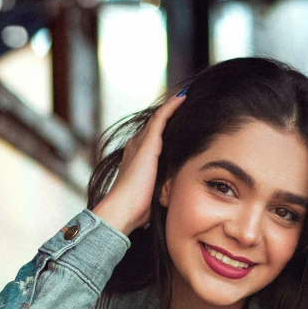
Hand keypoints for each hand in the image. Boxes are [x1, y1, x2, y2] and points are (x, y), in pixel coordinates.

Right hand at [93, 92, 186, 235]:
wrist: (123, 209)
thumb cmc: (136, 211)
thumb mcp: (152, 197)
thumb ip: (160, 190)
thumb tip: (173, 195)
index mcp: (134, 161)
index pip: (149, 142)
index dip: (160, 132)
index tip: (173, 126)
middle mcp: (135, 149)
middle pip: (152, 128)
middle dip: (165, 116)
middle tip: (181, 104)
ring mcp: (140, 145)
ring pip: (157, 120)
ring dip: (170, 108)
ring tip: (184, 97)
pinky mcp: (148, 144)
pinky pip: (161, 119)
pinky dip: (171, 107)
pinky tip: (182, 98)